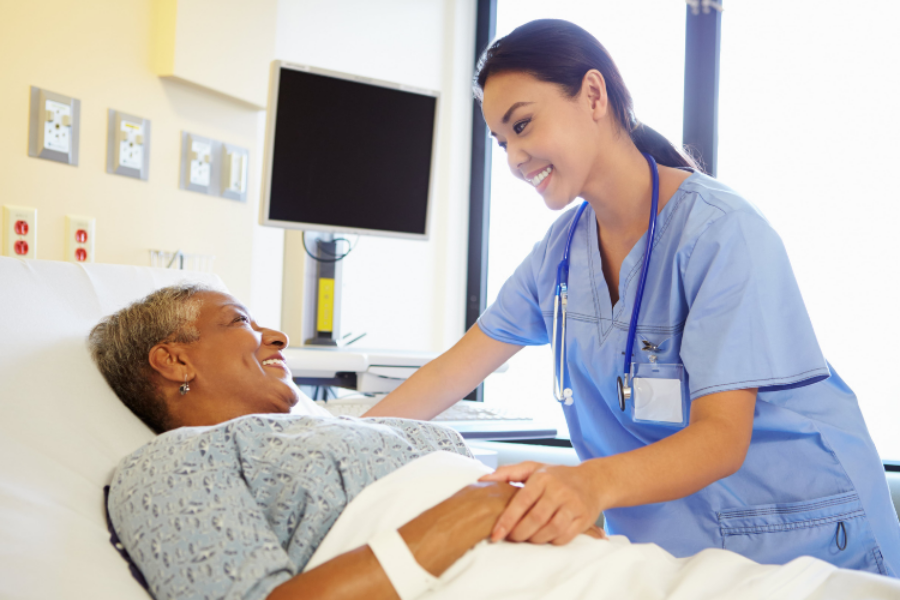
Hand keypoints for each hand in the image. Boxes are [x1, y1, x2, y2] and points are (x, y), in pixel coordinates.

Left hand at [478, 461, 602, 545]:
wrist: (592, 481)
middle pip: (535, 519)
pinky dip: (551, 541)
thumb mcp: (533, 468)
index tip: (495, 534)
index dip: (506, 521)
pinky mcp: (583, 518)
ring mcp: (572, 505)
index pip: (521, 502)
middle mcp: (559, 490)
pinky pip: (564, 537)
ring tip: (527, 537)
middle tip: (512, 537)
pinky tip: (545, 536)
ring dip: (535, 539)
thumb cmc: (557, 476)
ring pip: (550, 529)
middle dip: (519, 533)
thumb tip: (483, 479)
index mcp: (543, 478)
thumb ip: (507, 472)